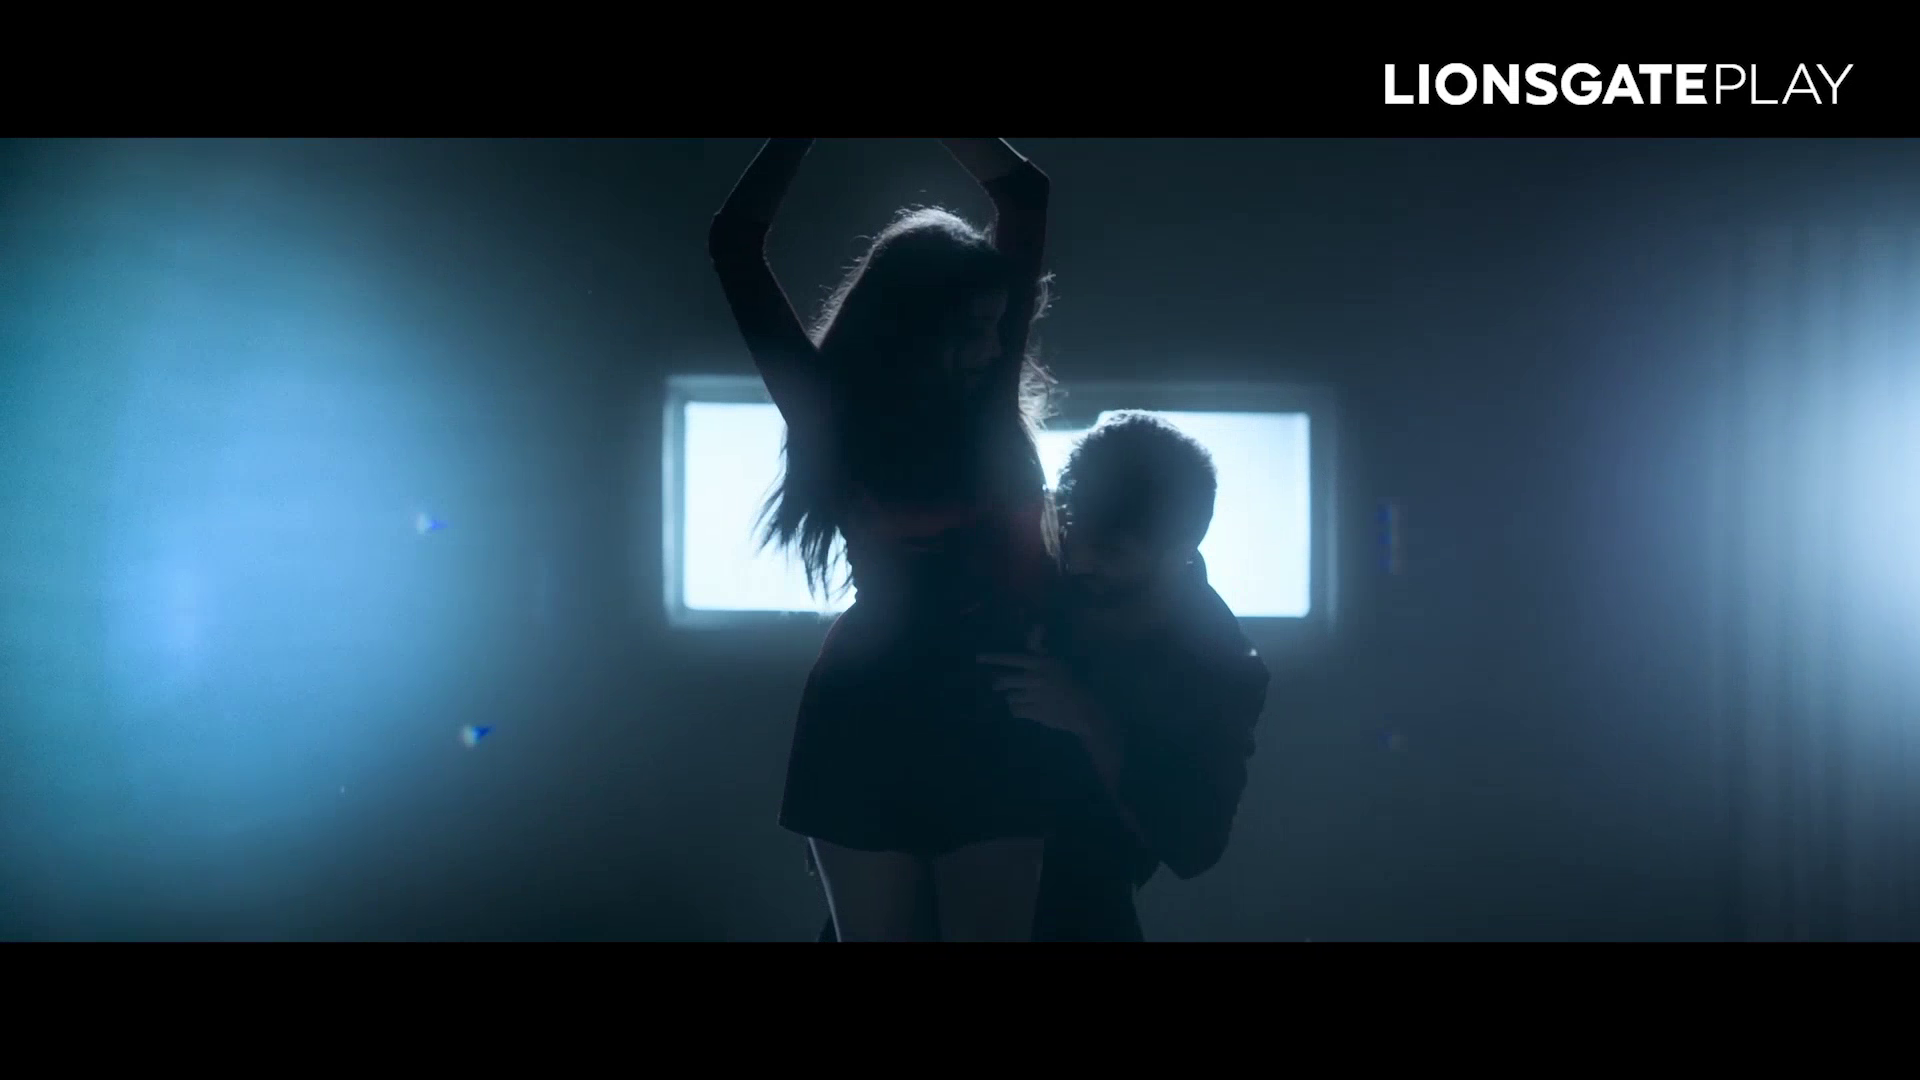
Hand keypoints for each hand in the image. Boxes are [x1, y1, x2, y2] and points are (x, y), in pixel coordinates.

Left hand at [978, 627, 1098, 735]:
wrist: (1083, 708)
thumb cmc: (1068, 682)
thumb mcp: (1055, 662)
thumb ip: (1039, 647)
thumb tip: (1036, 625)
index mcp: (1040, 663)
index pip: (1011, 658)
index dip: (993, 658)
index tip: (978, 658)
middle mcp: (1035, 678)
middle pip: (1005, 680)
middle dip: (1000, 684)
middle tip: (998, 685)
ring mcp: (1034, 697)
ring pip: (1010, 696)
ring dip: (1013, 697)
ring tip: (1023, 697)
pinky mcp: (1034, 712)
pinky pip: (1015, 710)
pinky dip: (1018, 710)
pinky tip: (1027, 708)